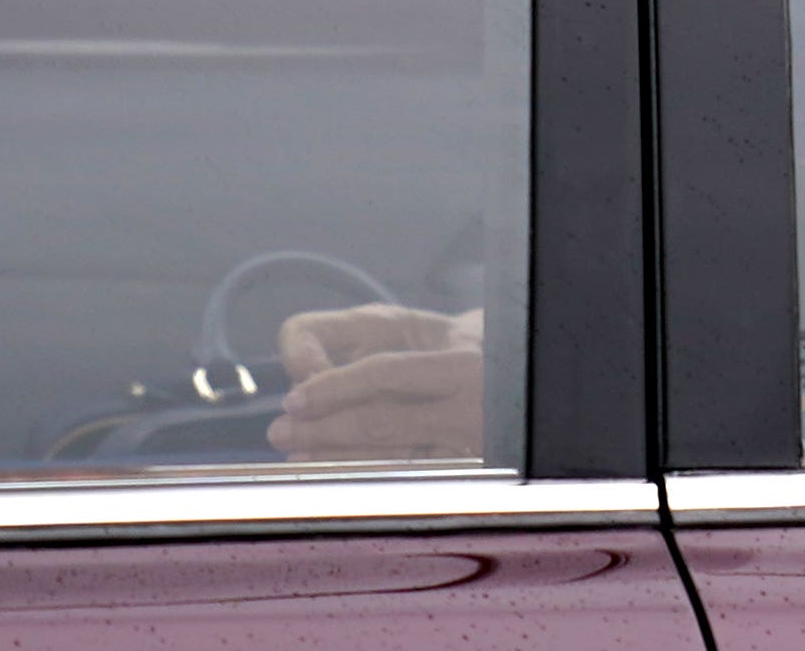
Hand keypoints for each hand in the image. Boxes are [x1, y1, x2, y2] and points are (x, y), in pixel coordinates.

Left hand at [268, 304, 484, 461]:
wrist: (523, 373)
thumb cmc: (453, 344)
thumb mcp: (413, 325)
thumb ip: (352, 334)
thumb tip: (300, 367)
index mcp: (462, 357)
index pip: (384, 373)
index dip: (331, 387)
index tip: (295, 398)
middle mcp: (474, 402)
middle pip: (382, 421)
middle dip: (322, 430)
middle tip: (281, 432)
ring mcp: (475, 441)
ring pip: (392, 459)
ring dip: (335, 459)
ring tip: (298, 455)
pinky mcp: (473, 472)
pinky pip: (409, 478)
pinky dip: (367, 475)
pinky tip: (338, 472)